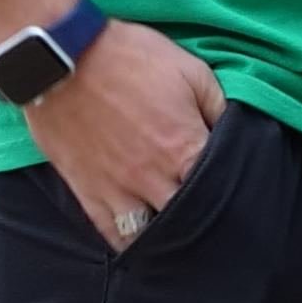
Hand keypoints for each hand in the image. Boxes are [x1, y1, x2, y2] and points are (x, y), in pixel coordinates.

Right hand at [23, 19, 224, 249]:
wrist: (61, 57)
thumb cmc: (130, 58)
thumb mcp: (191, 70)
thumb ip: (218, 106)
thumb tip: (235, 131)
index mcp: (184, 147)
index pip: (220, 187)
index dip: (233, 191)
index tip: (240, 191)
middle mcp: (153, 177)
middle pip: (189, 217)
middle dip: (204, 218)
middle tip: (214, 219)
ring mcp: (117, 189)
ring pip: (150, 233)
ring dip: (168, 235)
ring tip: (179, 234)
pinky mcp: (86, 191)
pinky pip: (110, 232)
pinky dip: (128, 243)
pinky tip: (141, 245)